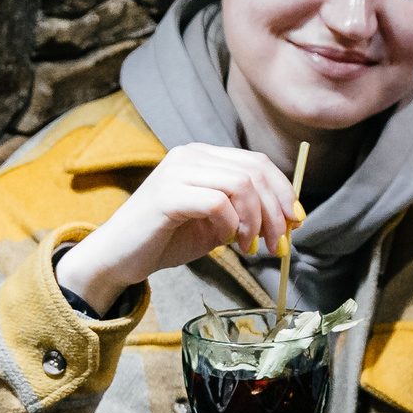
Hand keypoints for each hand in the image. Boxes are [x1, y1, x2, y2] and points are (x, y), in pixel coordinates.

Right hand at [55, 143, 302, 314]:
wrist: (117, 257)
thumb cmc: (164, 239)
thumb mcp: (214, 223)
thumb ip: (244, 213)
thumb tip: (286, 219)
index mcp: (202, 156)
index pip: (257, 162)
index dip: (284, 191)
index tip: (295, 222)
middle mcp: (190, 155)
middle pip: (255, 170)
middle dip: (276, 209)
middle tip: (278, 242)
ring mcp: (177, 171)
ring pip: (241, 184)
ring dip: (256, 219)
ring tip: (251, 247)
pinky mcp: (167, 195)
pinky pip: (217, 202)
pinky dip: (232, 225)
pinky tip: (227, 244)